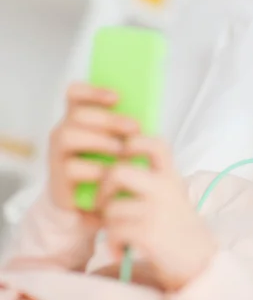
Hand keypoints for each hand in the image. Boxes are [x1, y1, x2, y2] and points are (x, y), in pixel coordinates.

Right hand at [48, 83, 138, 216]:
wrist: (95, 207)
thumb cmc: (110, 170)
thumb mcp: (120, 147)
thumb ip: (127, 131)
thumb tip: (147, 119)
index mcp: (79, 121)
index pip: (75, 95)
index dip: (93, 92)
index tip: (117, 97)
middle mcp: (64, 133)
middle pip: (78, 115)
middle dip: (108, 119)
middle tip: (134, 128)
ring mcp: (58, 155)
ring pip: (68, 136)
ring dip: (99, 141)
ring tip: (122, 150)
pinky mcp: (58, 179)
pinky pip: (71, 168)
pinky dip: (95, 169)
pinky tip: (111, 174)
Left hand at [97, 136, 216, 291]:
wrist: (199, 262)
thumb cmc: (179, 229)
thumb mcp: (173, 196)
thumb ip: (152, 180)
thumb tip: (114, 169)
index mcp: (171, 176)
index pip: (155, 144)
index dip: (134, 142)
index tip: (123, 156)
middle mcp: (166, 188)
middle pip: (117, 172)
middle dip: (103, 190)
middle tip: (105, 204)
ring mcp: (157, 210)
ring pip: (110, 207)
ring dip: (108, 225)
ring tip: (119, 234)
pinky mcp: (149, 233)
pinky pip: (113, 231)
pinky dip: (113, 244)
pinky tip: (122, 249)